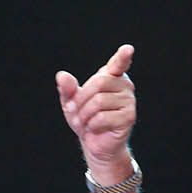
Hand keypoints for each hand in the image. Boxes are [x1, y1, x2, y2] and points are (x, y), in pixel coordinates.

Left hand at [56, 44, 135, 166]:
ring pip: (99, 102)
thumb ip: (67, 89)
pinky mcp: (129, 117)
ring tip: (86, 122)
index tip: (128, 49)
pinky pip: (102, 118)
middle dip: (81, 100)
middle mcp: (124, 85)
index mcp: (112, 76)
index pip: (118, 64)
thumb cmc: (85, 118)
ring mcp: (129, 101)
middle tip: (75, 112)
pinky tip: (95, 128)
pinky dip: (92, 125)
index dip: (123, 57)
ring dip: (84, 115)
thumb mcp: (71, 102)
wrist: (95, 143)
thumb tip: (62, 76)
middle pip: (98, 83)